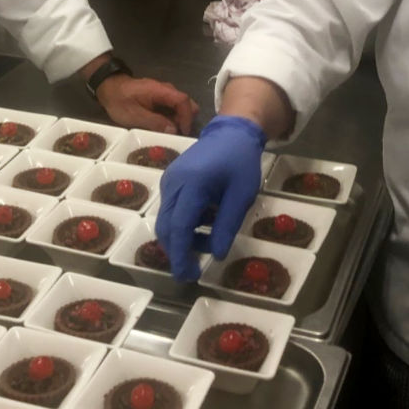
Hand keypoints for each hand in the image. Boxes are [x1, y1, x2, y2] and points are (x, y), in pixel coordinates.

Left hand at [95, 75, 198, 134]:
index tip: (184, 131)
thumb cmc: (119, 101)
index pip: (183, 100)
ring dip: (179, 120)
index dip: (187, 117)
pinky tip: (165, 128)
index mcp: (161, 91)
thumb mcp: (134, 115)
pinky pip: (172, 108)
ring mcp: (164, 93)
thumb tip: (174, 130)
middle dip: (186, 119)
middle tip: (180, 134)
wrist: (108, 88)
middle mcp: (166, 90)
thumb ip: (154, 122)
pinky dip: (173, 118)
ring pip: (180, 106)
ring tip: (172, 134)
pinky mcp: (160, 98)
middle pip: (186, 103)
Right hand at [154, 115, 266, 280]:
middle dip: (177, 252)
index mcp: (192, 183)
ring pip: (166, 220)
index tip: (187, 276)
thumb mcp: (241, 195)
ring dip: (183, 238)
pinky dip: (183, 224)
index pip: (180, 227)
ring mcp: (169, 181)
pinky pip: (171, 210)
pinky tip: (205, 222)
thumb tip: (217, 255)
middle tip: (193, 271)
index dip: (181, 254)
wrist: (231, 132)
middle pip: (166, 226)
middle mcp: (173, 182)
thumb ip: (228, 224)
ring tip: (210, 240)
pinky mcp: (170, 182)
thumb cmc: (240, 161)